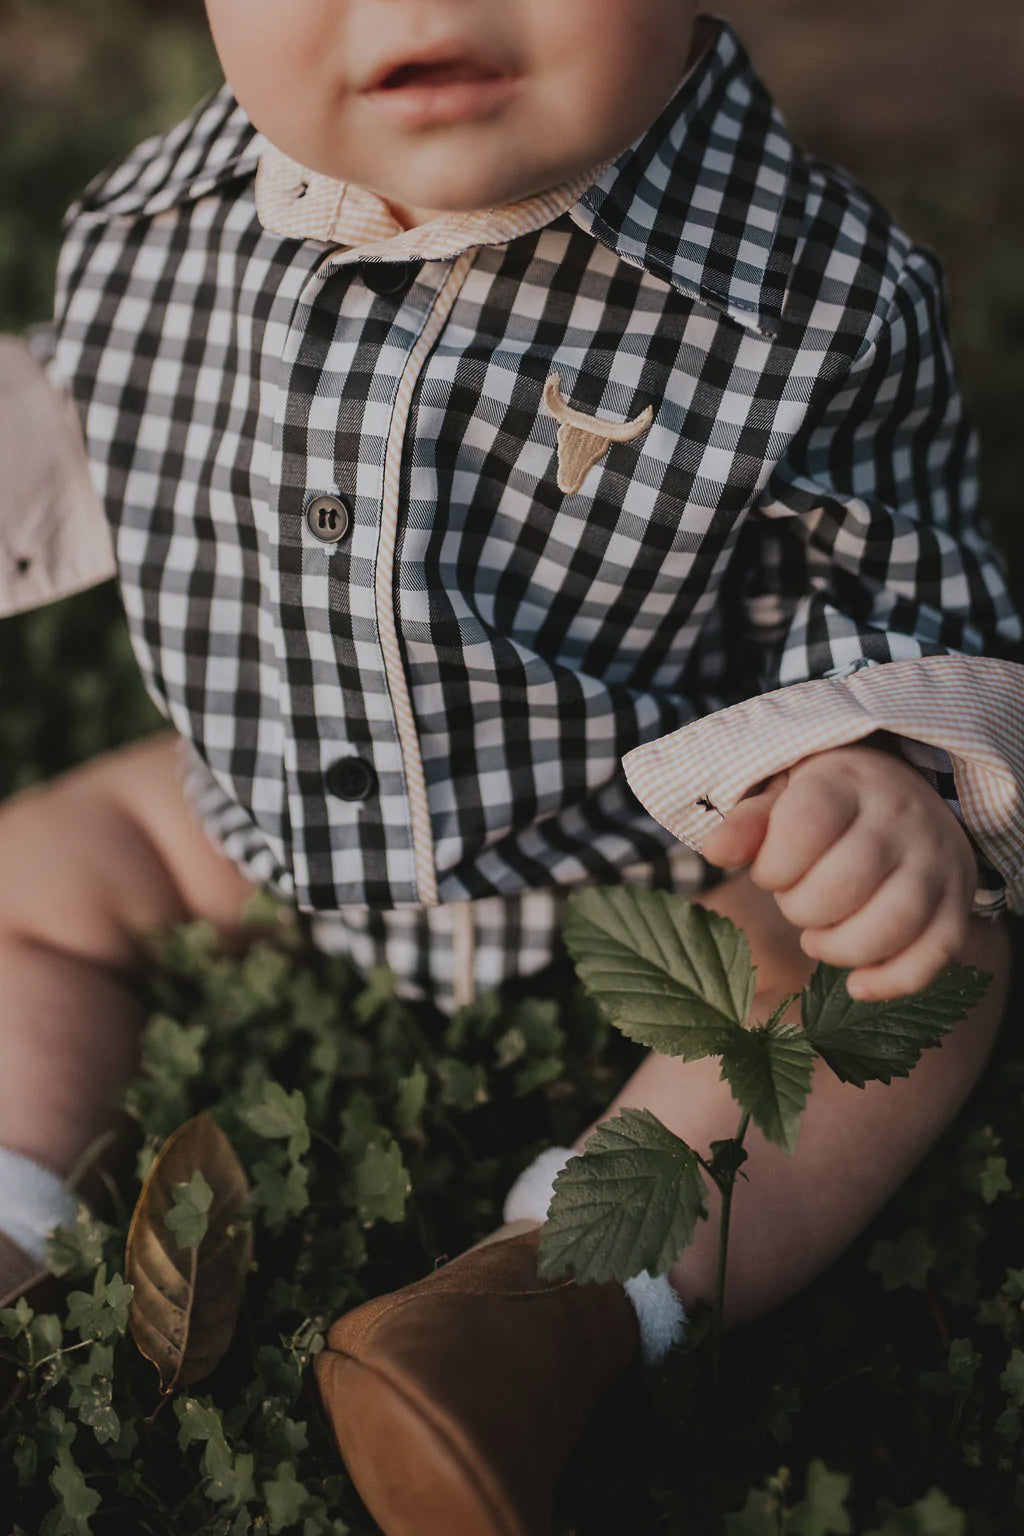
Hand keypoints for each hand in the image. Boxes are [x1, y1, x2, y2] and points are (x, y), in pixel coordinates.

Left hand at [700, 744, 977, 1000]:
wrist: (910, 794)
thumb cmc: (831, 801)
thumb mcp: (785, 793)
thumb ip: (749, 822)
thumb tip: (714, 850)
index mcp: (848, 783)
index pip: (808, 823)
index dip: (775, 864)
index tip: (770, 871)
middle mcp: (900, 818)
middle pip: (845, 883)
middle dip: (802, 908)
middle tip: (796, 901)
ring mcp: (935, 862)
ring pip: (894, 923)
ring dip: (842, 949)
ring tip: (818, 939)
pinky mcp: (958, 903)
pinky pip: (937, 953)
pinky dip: (894, 980)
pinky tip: (857, 985)